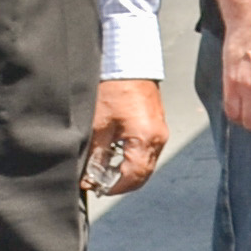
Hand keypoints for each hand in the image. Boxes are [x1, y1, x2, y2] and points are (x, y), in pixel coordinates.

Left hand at [83, 77, 167, 199]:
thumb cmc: (113, 88)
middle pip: (142, 174)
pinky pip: (147, 151)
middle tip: (97, 181)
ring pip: (145, 164)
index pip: (133, 177)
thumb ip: (96, 154)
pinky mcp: (156, 126)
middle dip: (120, 182)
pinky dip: (132, 158)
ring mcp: (160, 132)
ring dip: (126, 171)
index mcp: (145, 139)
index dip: (112, 188)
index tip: (94, 187)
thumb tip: (90, 176)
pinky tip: (114, 153)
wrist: (128, 62)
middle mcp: (158, 138)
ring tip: (103, 166)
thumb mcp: (97, 125)